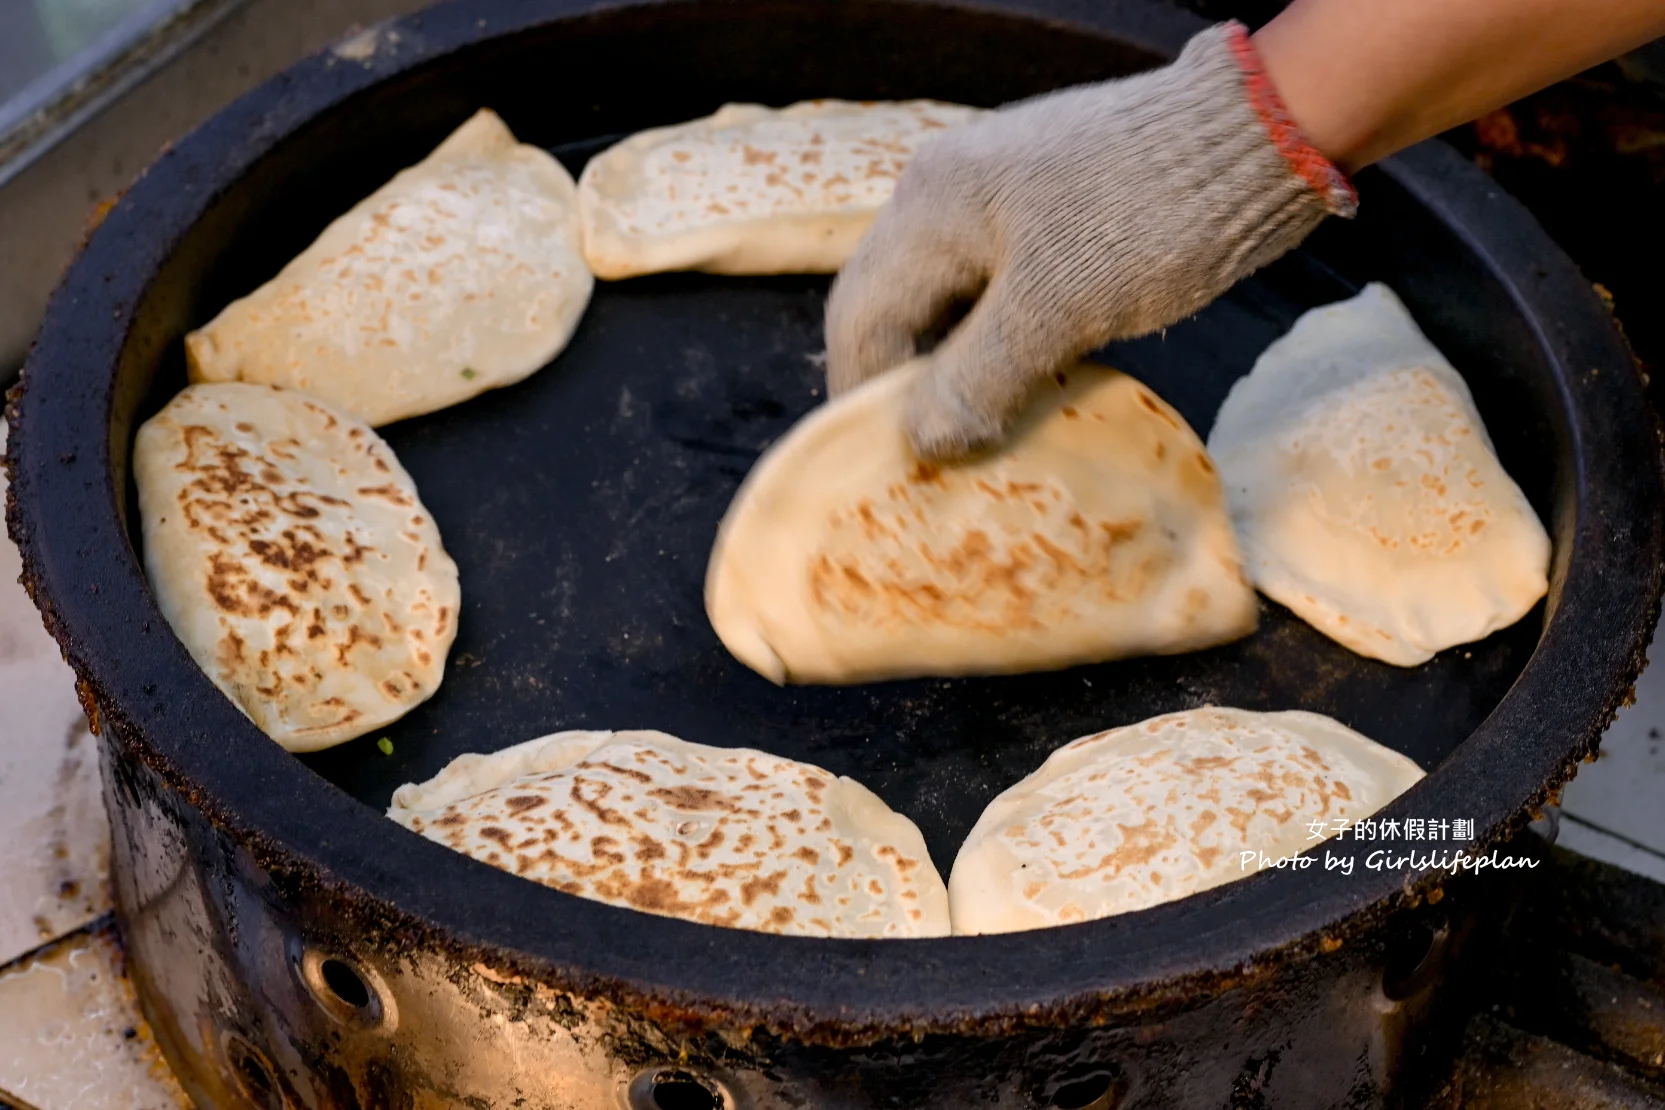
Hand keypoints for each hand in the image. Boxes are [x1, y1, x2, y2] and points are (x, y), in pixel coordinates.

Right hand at [824, 22, 1354, 459]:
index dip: (864, 394)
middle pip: (899, 306)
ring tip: (982, 431)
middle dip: (910, 382)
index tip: (887, 462)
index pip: (862, 315)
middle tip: (934, 453)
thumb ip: (978, 376)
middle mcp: (948, 193)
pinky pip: (999, 289)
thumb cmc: (1151, 217)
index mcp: (931, 206)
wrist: (1261, 136)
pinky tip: (1031, 384)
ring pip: (952, 301)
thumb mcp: (1057, 308)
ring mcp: (999, 199)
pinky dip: (1004, 341)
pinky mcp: (1049, 215)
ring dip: (961, 366)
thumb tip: (922, 441)